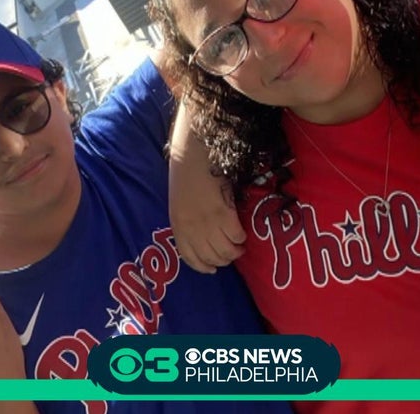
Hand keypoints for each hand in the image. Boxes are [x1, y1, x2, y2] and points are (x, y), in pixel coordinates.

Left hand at [169, 101, 246, 273]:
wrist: (193, 150)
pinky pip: (236, 235)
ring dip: (235, 250)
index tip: (214, 269)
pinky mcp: (223, 212)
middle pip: (211, 257)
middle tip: (233, 251)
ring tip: (239, 243)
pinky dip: (240, 236)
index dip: (204, 266)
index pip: (190, 257)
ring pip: (225, 251)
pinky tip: (241, 230)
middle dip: (224, 258)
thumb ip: (189, 220)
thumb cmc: (186, 172)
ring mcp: (207, 222)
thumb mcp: (180, 201)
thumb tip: (203, 237)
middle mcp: (191, 228)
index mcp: (178, 224)